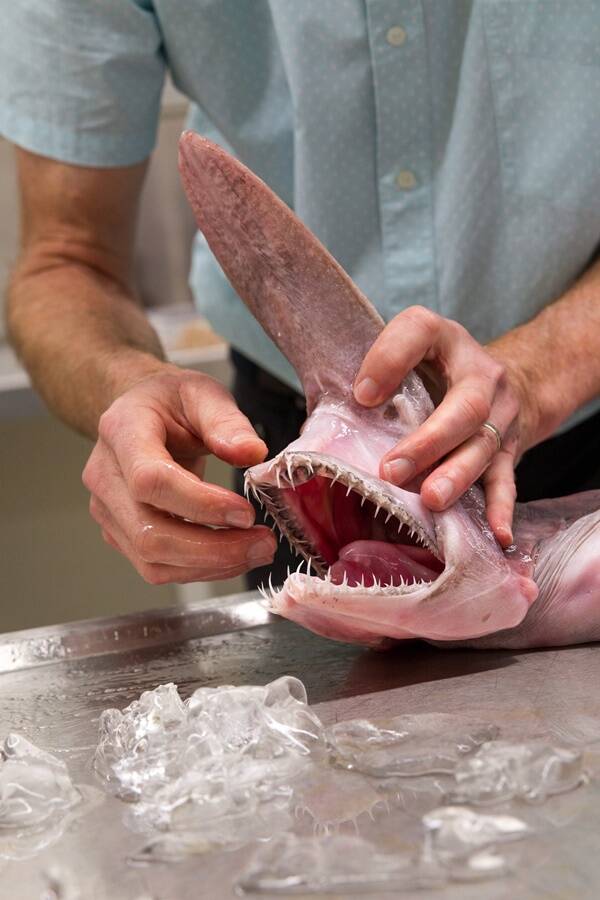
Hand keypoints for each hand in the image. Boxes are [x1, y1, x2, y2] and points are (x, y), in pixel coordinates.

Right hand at [83, 366, 276, 583]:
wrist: (140, 412)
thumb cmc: (169, 402)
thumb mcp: (203, 392)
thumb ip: (227, 421)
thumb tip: (252, 453)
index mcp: (121, 432)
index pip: (150, 480)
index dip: (200, 504)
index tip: (245, 512)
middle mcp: (105, 477)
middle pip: (150, 533)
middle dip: (213, 548)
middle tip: (262, 541)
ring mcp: (108, 511)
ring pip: (153, 560)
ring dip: (211, 565)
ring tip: (256, 550)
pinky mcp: (121, 534)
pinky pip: (158, 567)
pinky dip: (201, 569)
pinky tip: (234, 555)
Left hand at [353, 306, 538, 546]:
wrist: (504, 378)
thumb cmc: (433, 371)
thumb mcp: (405, 356)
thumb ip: (368, 379)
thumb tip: (318, 433)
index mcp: (442, 338)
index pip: (418, 332)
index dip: (390, 360)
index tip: (361, 395)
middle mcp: (480, 371)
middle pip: (465, 405)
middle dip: (428, 441)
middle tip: (391, 470)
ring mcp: (501, 412)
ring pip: (484, 445)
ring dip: (456, 475)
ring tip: (431, 501)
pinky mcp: (511, 447)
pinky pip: (506, 479)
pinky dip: (501, 509)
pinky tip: (497, 534)